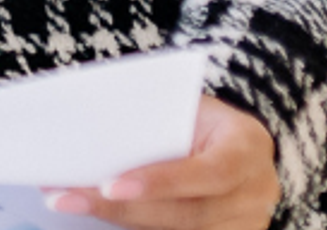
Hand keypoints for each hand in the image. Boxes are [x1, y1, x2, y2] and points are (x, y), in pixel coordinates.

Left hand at [47, 95, 276, 229]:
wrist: (233, 142)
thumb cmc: (200, 119)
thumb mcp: (187, 108)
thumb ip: (153, 124)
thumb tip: (88, 140)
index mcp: (248, 146)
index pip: (210, 172)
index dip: (162, 182)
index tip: (109, 186)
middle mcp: (256, 192)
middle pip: (189, 214)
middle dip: (124, 209)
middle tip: (69, 199)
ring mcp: (248, 224)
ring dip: (122, 222)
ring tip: (72, 204)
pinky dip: (137, 229)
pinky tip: (103, 218)